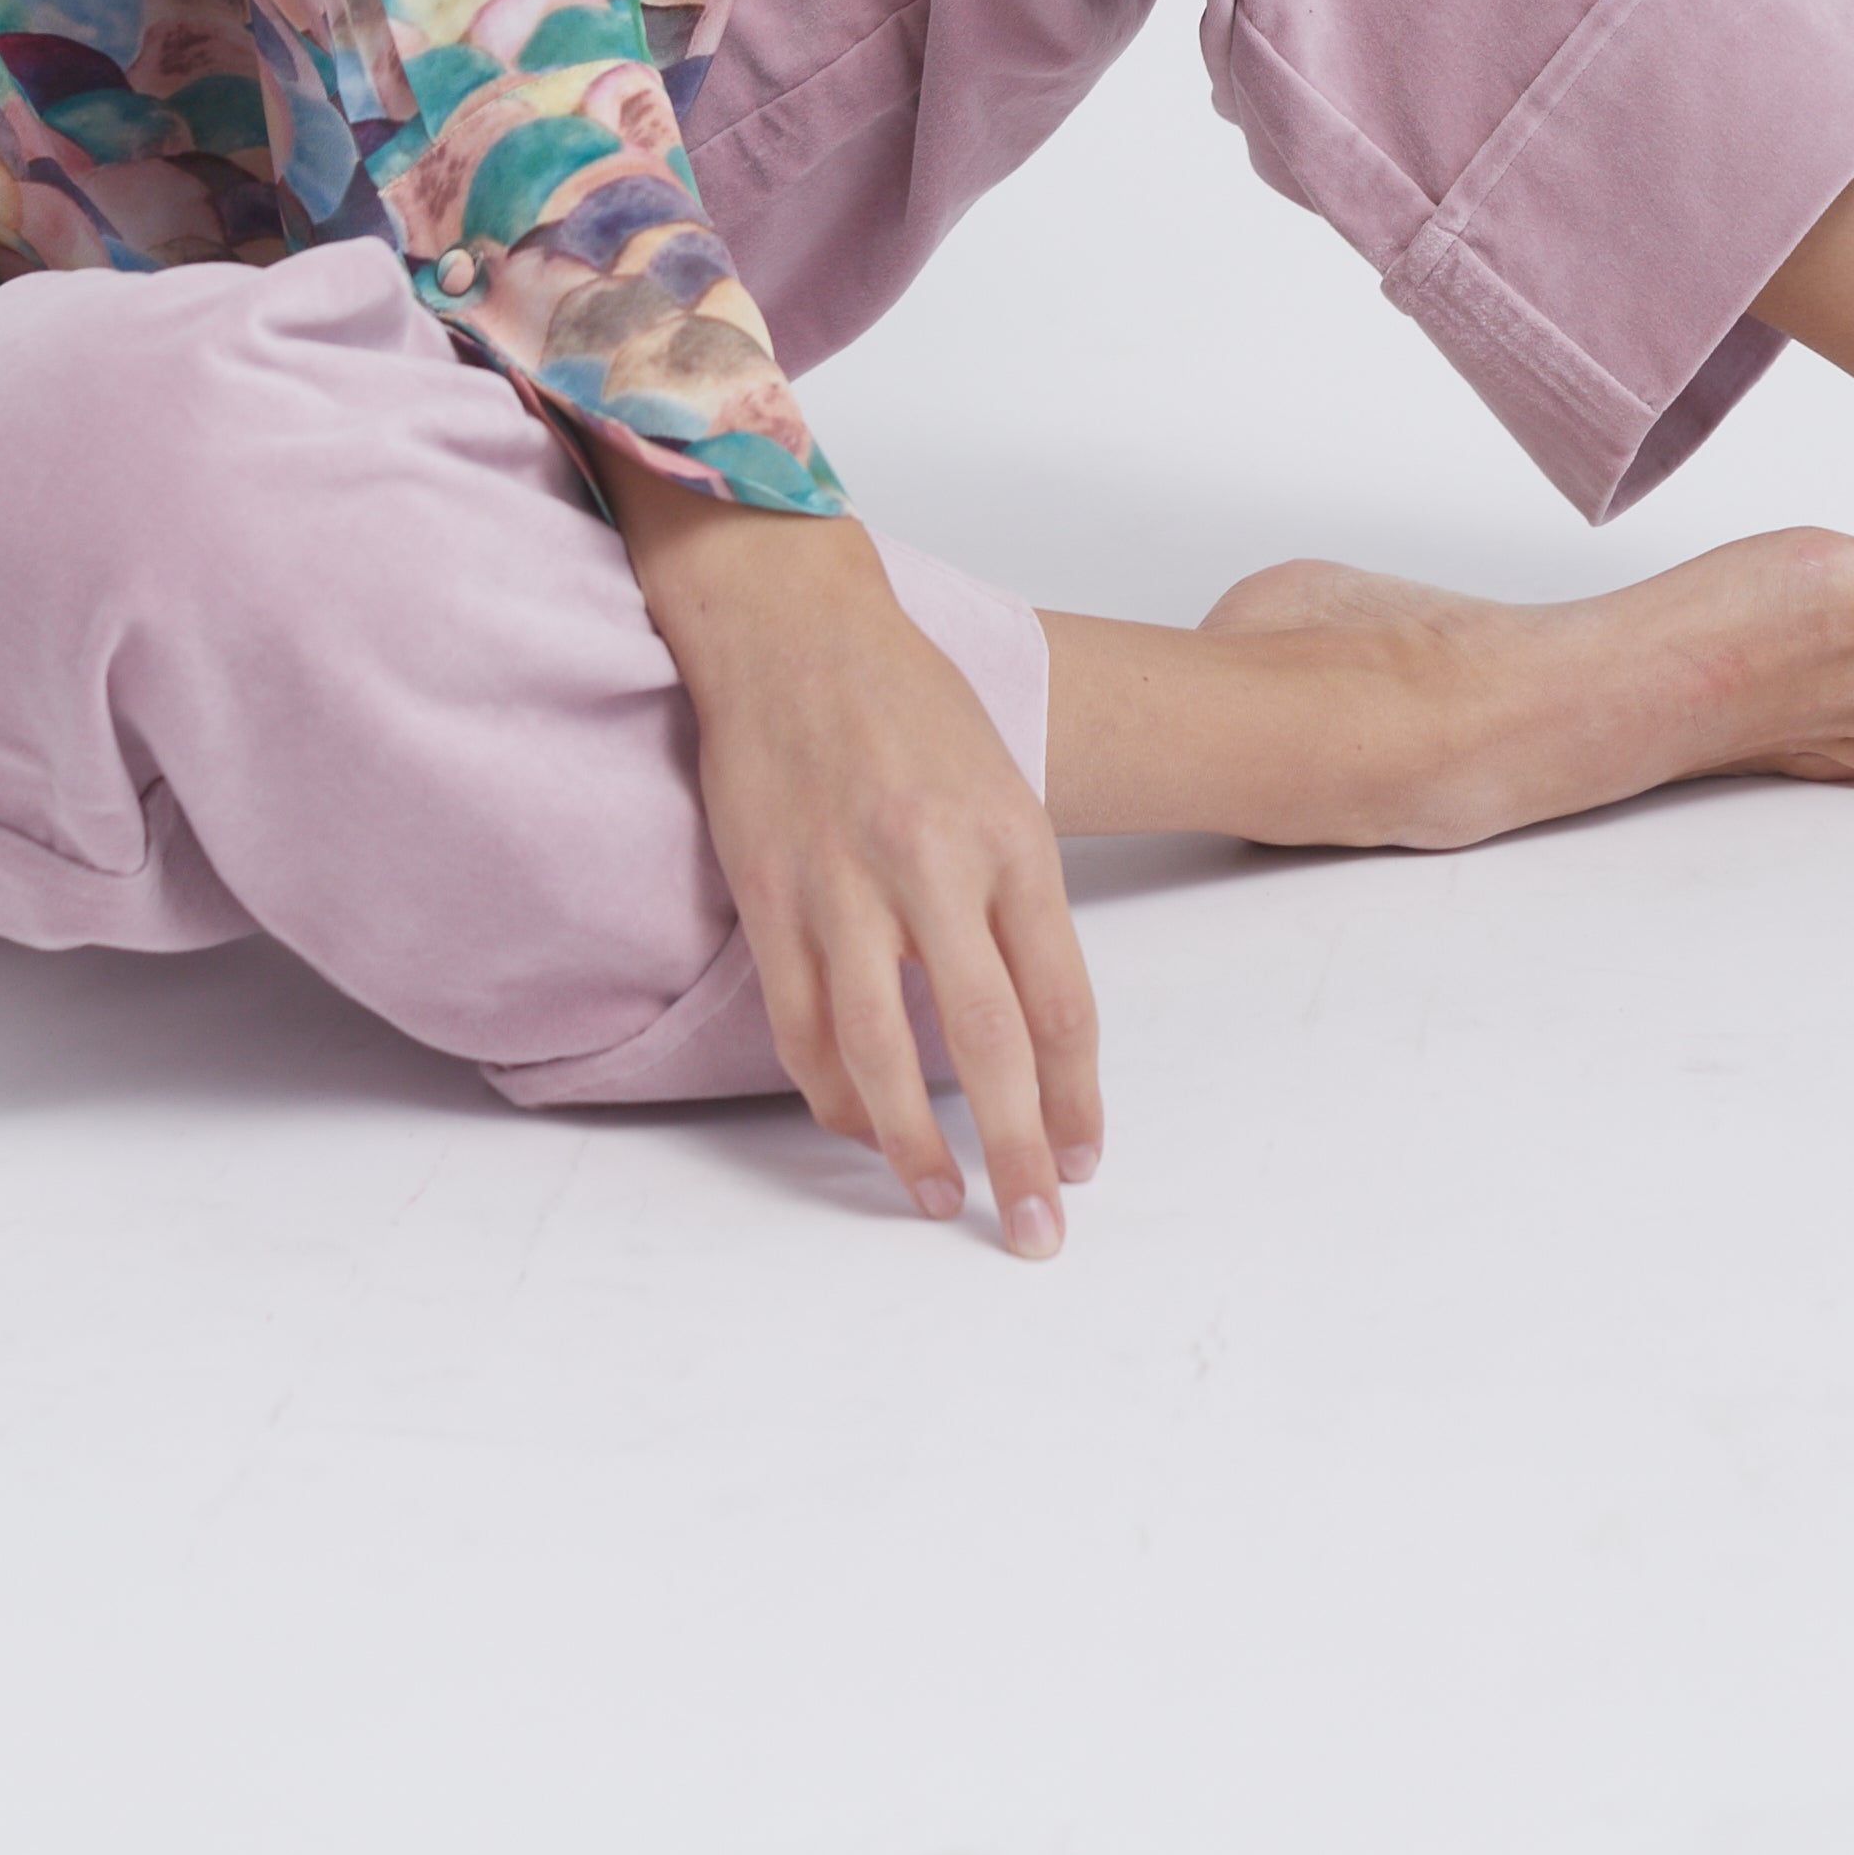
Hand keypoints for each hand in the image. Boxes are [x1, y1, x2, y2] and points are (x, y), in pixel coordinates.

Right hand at [594, 456, 1101, 1256]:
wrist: (791, 622)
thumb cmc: (906, 698)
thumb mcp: (999, 783)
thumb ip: (1014, 898)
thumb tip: (1028, 1026)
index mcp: (1009, 835)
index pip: (1060, 997)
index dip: (1077, 1094)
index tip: (1084, 1158)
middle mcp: (932, 864)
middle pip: (990, 1041)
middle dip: (1020, 1150)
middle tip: (1036, 1232)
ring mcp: (842, 884)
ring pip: (882, 1052)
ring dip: (913, 1145)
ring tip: (942, 1200)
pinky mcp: (769, 895)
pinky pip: (801, 1025)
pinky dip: (832, 1091)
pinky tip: (859, 1126)